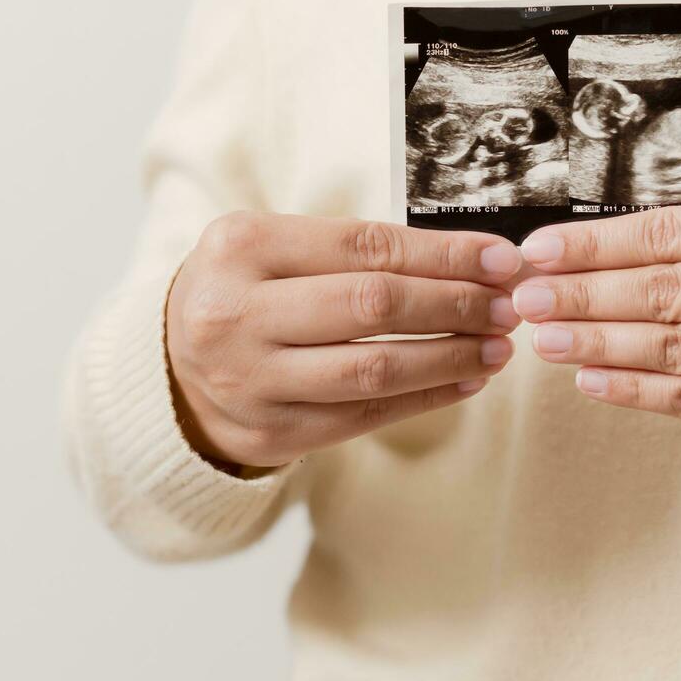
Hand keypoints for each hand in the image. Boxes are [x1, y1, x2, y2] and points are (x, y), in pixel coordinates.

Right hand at [167, 213, 522, 467]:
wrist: (172, 366)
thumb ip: (356, 250)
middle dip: (455, 304)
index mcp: (241, 248)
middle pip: (372, 307)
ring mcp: (250, 381)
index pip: (364, 247)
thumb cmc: (245, 292)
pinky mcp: (270, 433)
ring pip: (373, 370)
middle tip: (508, 305)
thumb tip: (473, 260)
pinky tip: (465, 380)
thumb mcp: (275, 248)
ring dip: (450, 357)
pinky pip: (364, 416)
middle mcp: (237, 314)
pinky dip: (425, 398)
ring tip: (497, 346)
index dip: (443, 255)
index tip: (502, 259)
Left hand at [512, 195, 680, 477]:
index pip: (670, 232)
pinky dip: (632, 389)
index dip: (594, 244)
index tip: (537, 250)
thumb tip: (603, 252)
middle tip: (521, 297)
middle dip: (580, 294)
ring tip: (540, 336)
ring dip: (593, 342)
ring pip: (668, 346)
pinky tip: (587, 380)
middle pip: (661, 289)